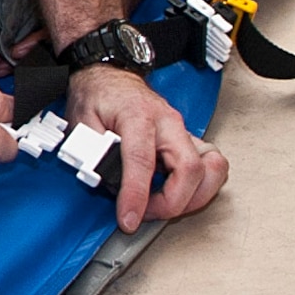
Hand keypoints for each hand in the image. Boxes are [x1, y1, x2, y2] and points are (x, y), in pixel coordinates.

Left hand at [65, 65, 227, 230]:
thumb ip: (90, 150)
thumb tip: (99, 178)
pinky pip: (212, 167)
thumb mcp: (82, 120)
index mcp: (138, 115)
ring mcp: (183, 131)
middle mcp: (169, 122)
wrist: (111, 76)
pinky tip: (178, 193)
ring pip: (213, 169)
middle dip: (171, 203)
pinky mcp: (190, 140)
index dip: (137, 195)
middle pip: (190, 169)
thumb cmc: (99, 96)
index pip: (143, 160)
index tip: (128, 219)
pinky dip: (201, 187)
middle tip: (143, 214)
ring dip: (194, 198)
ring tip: (163, 206)